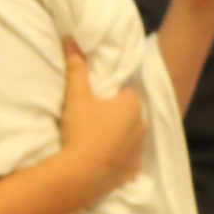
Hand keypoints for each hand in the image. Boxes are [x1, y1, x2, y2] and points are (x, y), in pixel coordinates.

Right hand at [59, 40, 145, 200]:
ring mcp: (138, 150)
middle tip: (91, 120)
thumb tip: (72, 40)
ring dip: (118, 138)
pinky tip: (104, 161)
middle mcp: (142, 126)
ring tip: (95, 142)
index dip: (110, 96)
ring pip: (130, 138)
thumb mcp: (77, 95)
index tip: (95, 101)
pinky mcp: (131, 171)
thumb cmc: (82, 129)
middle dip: (115, 116)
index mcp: (132, 104)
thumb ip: (77, 67)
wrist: (82, 173)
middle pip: (129, 115)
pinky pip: (128, 162)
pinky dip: (118, 160)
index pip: (125, 93)